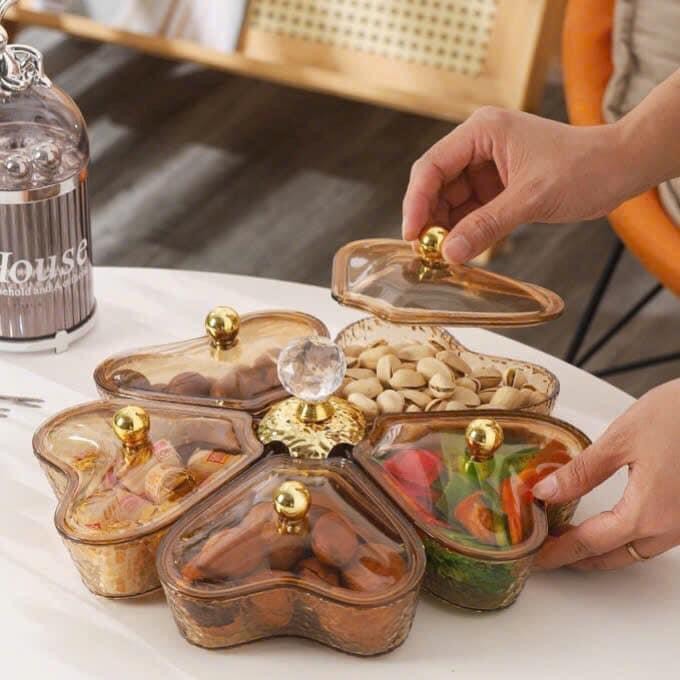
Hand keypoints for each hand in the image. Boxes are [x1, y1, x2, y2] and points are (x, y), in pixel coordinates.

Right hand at [402, 107, 631, 262]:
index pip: (432, 166)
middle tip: (427, 252)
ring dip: (446, 227)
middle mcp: (479, 145)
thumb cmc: (583, 168)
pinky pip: (470, 210)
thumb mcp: (530, 199)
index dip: (417, 201)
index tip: (412, 234)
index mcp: (482, 131)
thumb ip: (486, 226)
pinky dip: (464, 229)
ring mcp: (487, 166)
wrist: (620, 168)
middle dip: (430, 218)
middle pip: (436, 184)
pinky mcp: (497, 185)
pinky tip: (461, 248)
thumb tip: (449, 254)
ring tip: (444, 255)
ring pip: (451, 200)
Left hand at [533, 379, 679, 570]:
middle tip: (547, 552)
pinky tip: (610, 524)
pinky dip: (624, 538)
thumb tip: (546, 491)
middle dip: (577, 558)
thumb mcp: (619, 440)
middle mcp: (671, 527)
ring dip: (602, 550)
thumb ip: (581, 472)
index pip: (590, 544)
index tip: (536, 558)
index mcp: (648, 513)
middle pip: (614, 556)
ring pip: (636, 551)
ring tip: (570, 539)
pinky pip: (654, 538)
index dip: (557, 552)